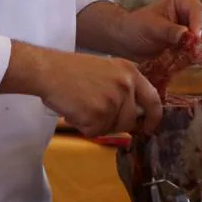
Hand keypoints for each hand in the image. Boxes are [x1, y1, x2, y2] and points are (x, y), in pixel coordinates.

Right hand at [41, 53, 162, 137]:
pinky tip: (74, 110)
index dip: (154, 118)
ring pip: (113, 128)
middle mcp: (126, 86)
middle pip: (131, 120)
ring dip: (97, 124)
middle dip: (115, 124)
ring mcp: (113, 101)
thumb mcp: (106, 69)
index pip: (153, 100)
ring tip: (82, 107)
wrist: (48, 70)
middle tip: (97, 116)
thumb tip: (134, 113)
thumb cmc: (70, 70)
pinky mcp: (99, 114)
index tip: (149, 128)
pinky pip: (95, 132)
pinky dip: (83, 126)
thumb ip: (123, 87)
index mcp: (129, 72)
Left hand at [118, 0, 201, 65]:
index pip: (201, 14)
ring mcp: (200, 30)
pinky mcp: (199, 46)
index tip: (193, 43)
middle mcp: (196, 14)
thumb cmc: (137, 27)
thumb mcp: (150, 27)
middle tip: (195, 55)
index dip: (200, 29)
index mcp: (185, 2)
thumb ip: (169, 31)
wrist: (129, 41)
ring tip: (191, 60)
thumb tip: (188, 36)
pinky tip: (192, 63)